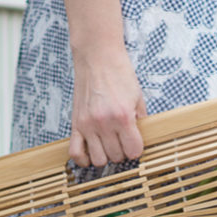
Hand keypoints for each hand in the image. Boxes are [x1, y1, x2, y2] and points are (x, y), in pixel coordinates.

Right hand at [69, 46, 146, 167]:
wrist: (97, 57)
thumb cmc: (119, 74)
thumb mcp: (137, 97)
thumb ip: (141, 120)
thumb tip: (141, 139)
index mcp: (123, 117)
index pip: (134, 151)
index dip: (136, 149)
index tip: (135, 143)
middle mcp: (105, 123)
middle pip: (116, 157)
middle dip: (122, 151)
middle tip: (121, 140)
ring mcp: (88, 125)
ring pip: (98, 160)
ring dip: (105, 155)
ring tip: (107, 144)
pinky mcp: (76, 123)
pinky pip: (75, 152)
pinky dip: (82, 159)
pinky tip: (90, 152)